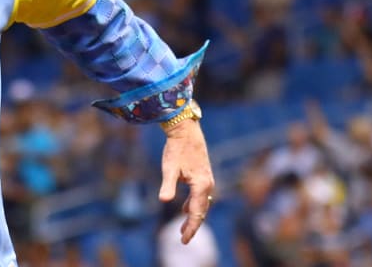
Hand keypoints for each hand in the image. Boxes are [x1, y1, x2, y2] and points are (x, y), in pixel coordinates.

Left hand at [158, 119, 214, 243]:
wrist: (185, 131)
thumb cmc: (176, 148)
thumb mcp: (169, 168)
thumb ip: (168, 185)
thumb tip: (164, 201)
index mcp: (201, 185)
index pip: (196, 212)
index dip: (190, 227)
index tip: (184, 240)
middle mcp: (208, 184)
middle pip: (201, 211)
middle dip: (193, 226)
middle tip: (184, 240)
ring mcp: (207, 180)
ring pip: (201, 204)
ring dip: (193, 216)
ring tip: (183, 230)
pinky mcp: (203, 176)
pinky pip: (200, 196)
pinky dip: (193, 205)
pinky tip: (184, 210)